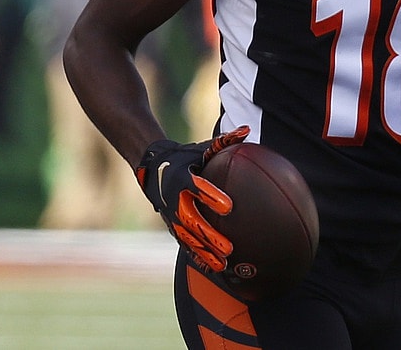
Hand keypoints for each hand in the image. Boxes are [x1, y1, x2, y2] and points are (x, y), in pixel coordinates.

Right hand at [135, 126, 249, 272]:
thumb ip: (225, 141)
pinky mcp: (173, 228)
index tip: (229, 205)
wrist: (152, 169)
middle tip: (229, 247)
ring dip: (205, 253)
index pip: (198, 187)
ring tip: (224, 265)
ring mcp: (173, 217)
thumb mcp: (202, 148)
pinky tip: (215, 270)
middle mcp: (176, 200)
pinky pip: (186, 245)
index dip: (212, 196)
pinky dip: (199, 258)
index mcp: (183, 178)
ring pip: (188, 238)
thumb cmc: (186, 157)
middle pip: (192, 221)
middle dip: (210, 235)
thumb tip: (247, 130)